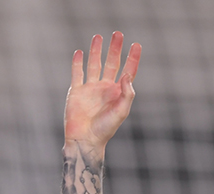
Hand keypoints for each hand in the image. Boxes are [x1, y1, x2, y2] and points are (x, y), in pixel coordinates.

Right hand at [64, 32, 141, 147]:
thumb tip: (127, 75)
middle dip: (115, 49)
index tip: (137, 45)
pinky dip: (77, 63)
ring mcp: (90, 89)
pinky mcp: (76, 91)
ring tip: (98, 36)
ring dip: (96, 51)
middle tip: (118, 34)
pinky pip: (77, 74)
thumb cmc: (106, 129)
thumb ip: (127, 93)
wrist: (85, 139)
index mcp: (117, 93)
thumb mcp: (121, 112)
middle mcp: (105, 88)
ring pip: (94, 64)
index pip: (127, 71)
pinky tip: (80, 52)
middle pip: (111, 63)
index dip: (132, 58)